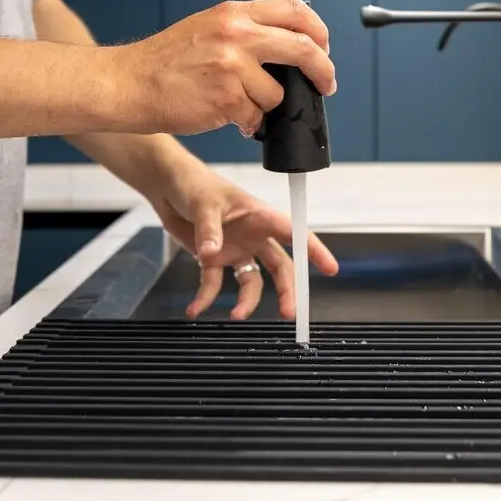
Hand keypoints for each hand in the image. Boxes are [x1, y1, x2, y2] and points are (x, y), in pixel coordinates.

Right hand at [114, 0, 335, 136]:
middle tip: (325, 84)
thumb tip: (286, 46)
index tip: (324, 48)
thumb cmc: (163, 62)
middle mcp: (236, 34)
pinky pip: (256, 118)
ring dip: (264, 105)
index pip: (295, 11)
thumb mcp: (206, 28)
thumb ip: (244, 31)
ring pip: (277, 93)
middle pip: (303, 48)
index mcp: (233, 13)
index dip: (319, 32)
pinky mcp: (228, 99)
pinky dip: (245, 123)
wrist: (129, 84)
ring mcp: (233, 67)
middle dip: (322, 70)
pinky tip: (221, 114)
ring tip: (234, 102)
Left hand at [150, 165, 339, 319]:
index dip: (314, 251)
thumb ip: (209, 230)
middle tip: (288, 312)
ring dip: (247, 301)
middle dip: (286, 290)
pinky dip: (205, 298)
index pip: (293, 233)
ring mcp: (234, 249)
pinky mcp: (213, 259)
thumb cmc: (194, 184)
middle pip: (279, 266)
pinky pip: (214, 284)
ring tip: (236, 316)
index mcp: (259, 216)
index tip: (331, 269)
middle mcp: (252, 235)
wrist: (169, 186)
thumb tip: (210, 253)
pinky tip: (195, 309)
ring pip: (251, 281)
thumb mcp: (204, 203)